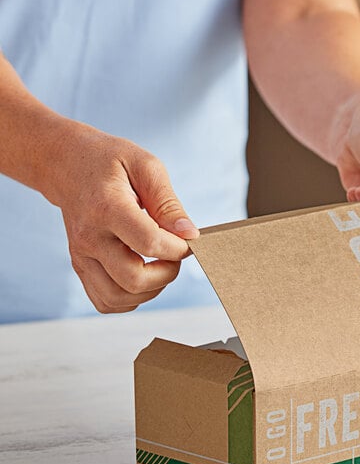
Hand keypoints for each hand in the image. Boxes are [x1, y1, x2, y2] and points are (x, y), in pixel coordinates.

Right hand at [40, 120, 197, 313]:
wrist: (65, 165)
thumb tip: (190, 235)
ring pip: (120, 298)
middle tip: (175, 254)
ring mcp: (81, 256)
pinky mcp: (80, 267)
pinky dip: (131, 298)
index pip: (149, 243)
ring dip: (152, 289)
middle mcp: (89, 237)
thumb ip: (168, 203)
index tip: (188, 240)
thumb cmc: (109, 162)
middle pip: (134, 279)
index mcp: (106, 207)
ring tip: (159, 265)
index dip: (178, 248)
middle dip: (168, 273)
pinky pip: (106, 302)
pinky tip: (142, 275)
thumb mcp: (146, 166)